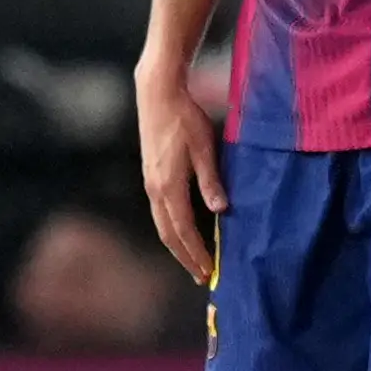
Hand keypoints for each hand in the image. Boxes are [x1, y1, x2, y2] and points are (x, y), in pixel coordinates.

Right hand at [137, 67, 227, 284]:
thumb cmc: (184, 118)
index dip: (196, 253)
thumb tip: (220, 210)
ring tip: (193, 260)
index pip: (183, 230)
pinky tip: (182, 231)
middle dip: (185, 257)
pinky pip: (159, 212)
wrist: (157, 94)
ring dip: (177, 246)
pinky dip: (171, 229)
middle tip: (202, 276)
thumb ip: (211, 180)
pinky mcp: (150, 176)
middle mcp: (155, 189)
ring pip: (161, 224)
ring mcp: (150, 183)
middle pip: (168, 234)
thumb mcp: (204, 147)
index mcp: (168, 185)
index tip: (210, 271)